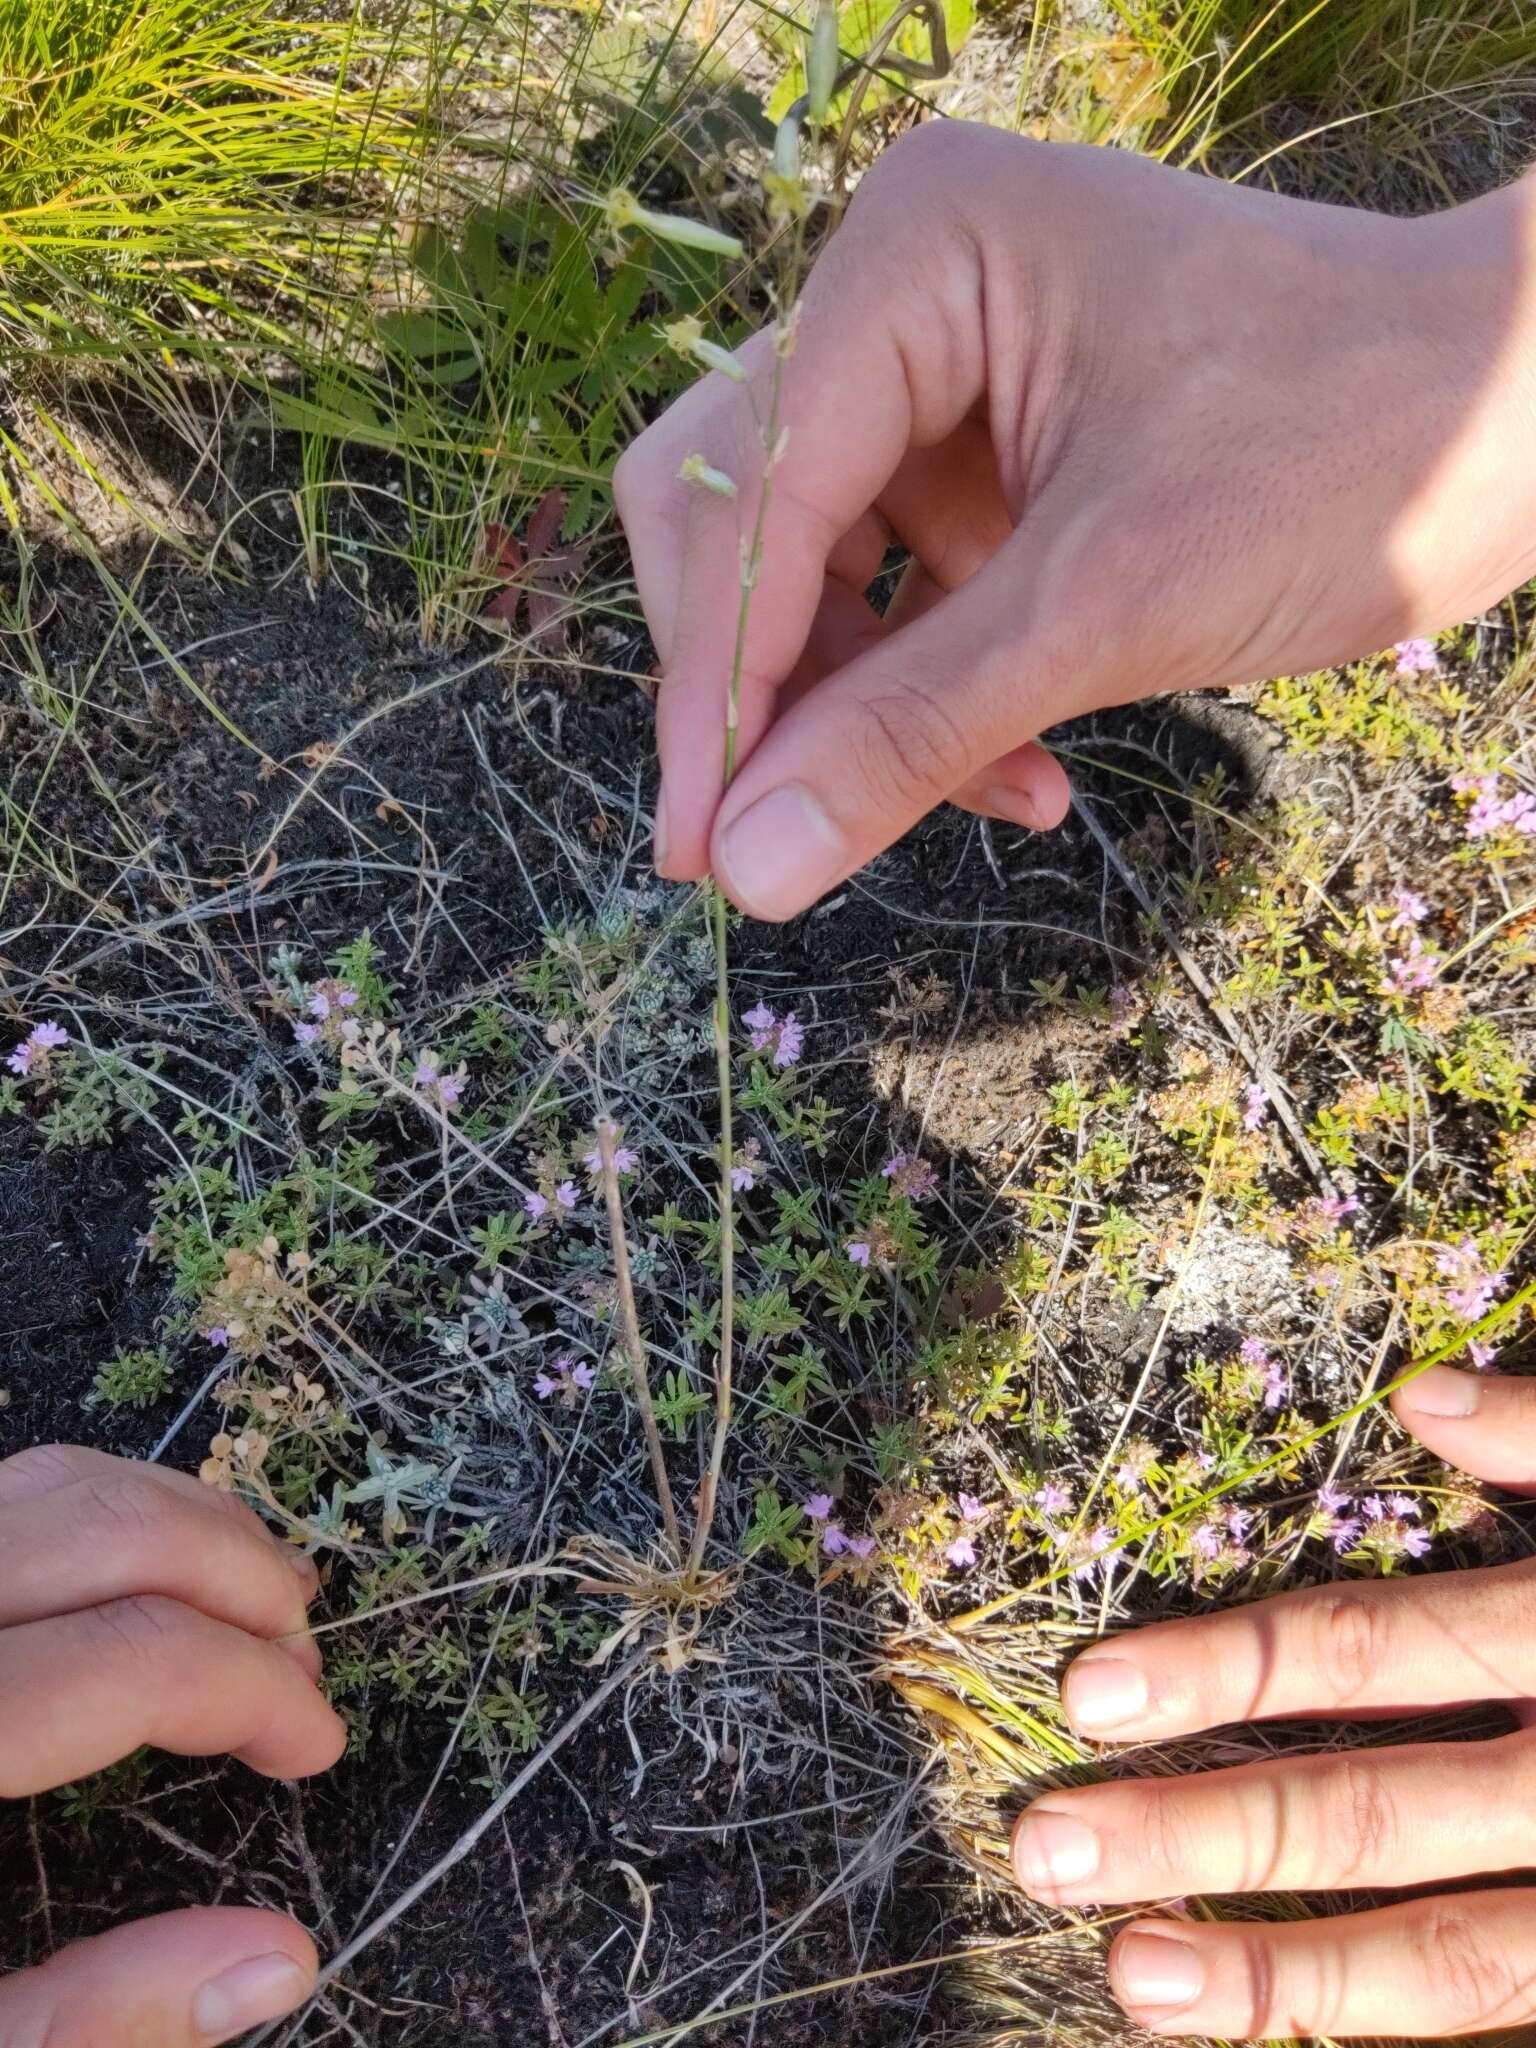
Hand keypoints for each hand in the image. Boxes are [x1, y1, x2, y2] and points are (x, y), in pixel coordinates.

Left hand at [0, 1444, 345, 2045]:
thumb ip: (88, 2017)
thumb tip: (280, 1962)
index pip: (136, 1658)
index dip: (256, 1694)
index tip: (314, 1751)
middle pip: (118, 1533)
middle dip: (246, 1585)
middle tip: (306, 1666)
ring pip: (69, 1482)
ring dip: (190, 1528)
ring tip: (263, 1604)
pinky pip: (24, 1485)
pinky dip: (115, 1509)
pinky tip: (157, 1575)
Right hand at [617, 123, 1535, 919]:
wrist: (1527, 412)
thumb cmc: (1358, 449)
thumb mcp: (1115, 602)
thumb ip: (913, 730)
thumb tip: (746, 871)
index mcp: (917, 258)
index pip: (751, 490)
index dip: (718, 682)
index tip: (700, 846)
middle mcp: (902, 289)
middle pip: (737, 514)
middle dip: (773, 686)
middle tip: (782, 841)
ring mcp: (939, 368)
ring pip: (808, 568)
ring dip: (867, 707)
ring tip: (997, 799)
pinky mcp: (983, 446)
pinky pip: (897, 590)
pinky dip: (934, 692)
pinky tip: (1026, 774)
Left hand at [1011, 1363, 1535, 2038]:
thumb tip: (1422, 1393)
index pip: (1369, 1653)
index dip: (1226, 1670)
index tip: (1085, 1692)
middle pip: (1370, 1810)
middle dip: (1202, 1833)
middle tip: (1041, 1850)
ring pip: (1451, 1955)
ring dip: (1284, 1975)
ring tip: (1130, 1980)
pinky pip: (1509, 2016)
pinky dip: (1389, 2028)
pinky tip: (1277, 2035)